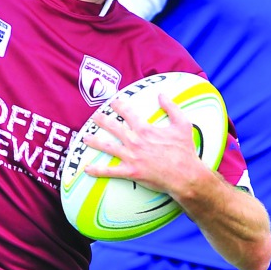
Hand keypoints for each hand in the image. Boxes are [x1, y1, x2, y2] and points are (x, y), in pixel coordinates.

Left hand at [80, 94, 204, 199]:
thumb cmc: (185, 151)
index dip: (118, 105)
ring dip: (95, 141)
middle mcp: (135, 141)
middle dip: (102, 120)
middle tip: (94, 116)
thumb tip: (161, 94)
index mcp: (145, 129)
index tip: (112, 101)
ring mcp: (131, 157)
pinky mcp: (130, 172)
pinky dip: (98, 170)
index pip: (127, 113)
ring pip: (107, 147)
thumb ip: (171, 108)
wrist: (185, 175)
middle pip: (113, 127)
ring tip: (85, 138)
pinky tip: (87, 169)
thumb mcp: (182, 125)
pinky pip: (110, 171)